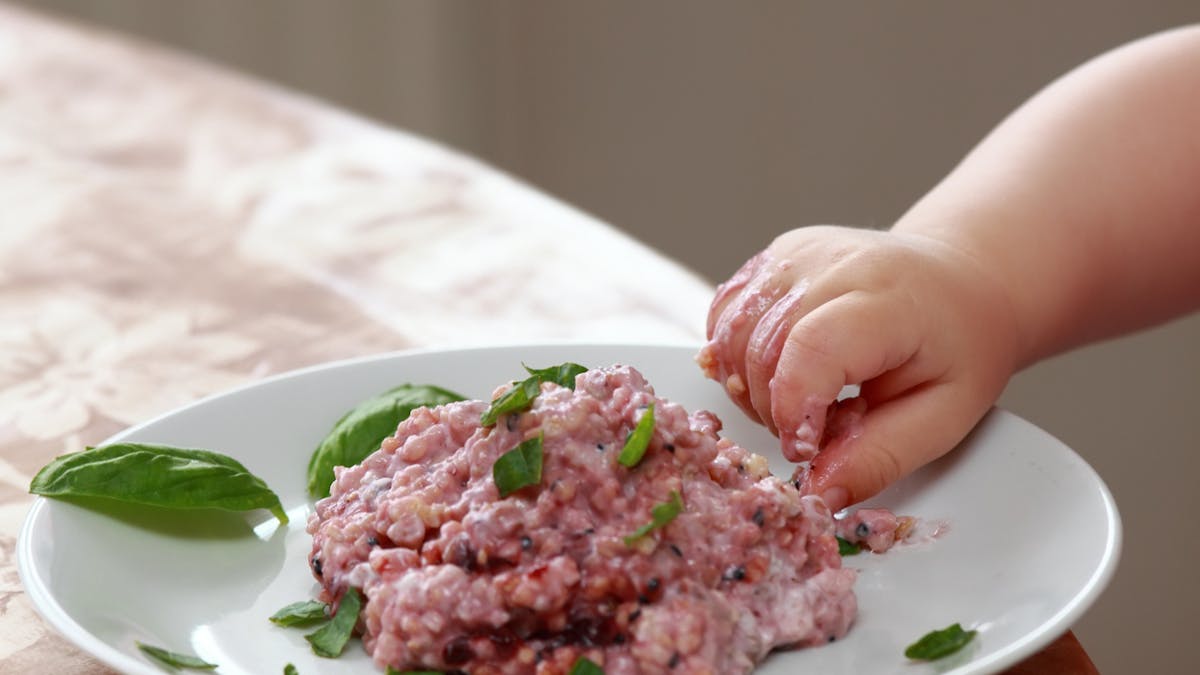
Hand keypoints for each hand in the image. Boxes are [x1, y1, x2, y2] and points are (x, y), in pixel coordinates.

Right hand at [698, 225, 1020, 509]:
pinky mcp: (775, 255)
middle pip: (761, 347)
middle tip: (816, 429)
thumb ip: (880, 457)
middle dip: (774, 409)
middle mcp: (836, 264)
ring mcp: (798, 254)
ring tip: (799, 398)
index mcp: (890, 300)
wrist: (961, 281)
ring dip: (749, 385)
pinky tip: (774, 369)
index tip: (807, 445)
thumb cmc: (958, 347)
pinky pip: (725, 311)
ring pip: (731, 332)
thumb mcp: (942, 417)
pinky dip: (735, 354)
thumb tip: (820, 492)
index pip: (812, 348)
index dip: (793, 408)